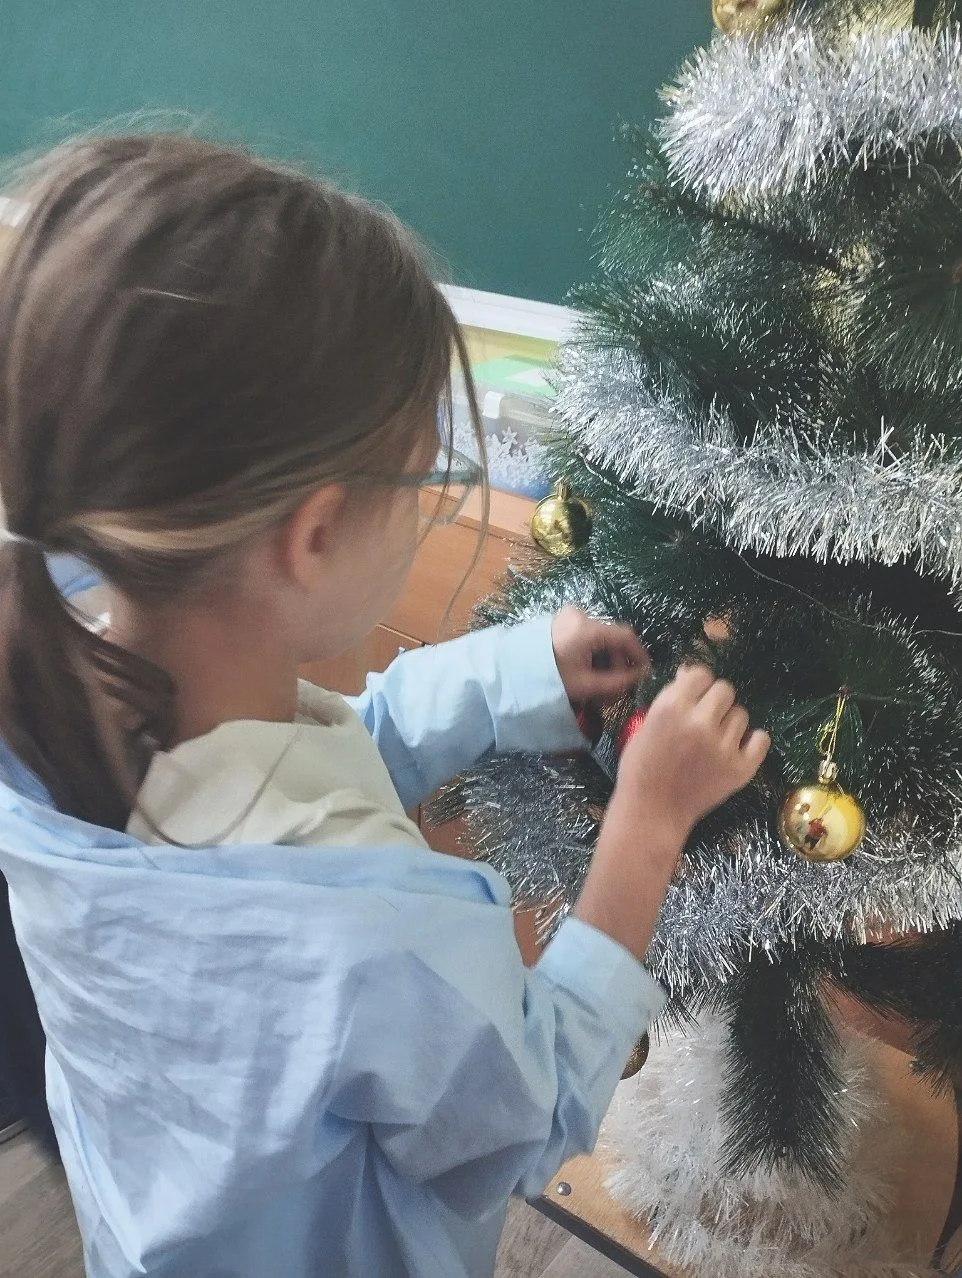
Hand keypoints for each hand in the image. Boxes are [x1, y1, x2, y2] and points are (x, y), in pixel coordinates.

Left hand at [551, 606, 648, 705]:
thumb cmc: (550, 679)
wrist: (513, 671)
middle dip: (618, 661)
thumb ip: (618, 681)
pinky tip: (587, 668)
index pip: (625, 636)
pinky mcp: (560, 620)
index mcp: (587, 628)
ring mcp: (568, 615)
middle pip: (611, 636)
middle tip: (618, 683)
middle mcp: (580, 614)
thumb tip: (640, 677)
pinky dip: (591, 650)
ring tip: (601, 680)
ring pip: (599, 636)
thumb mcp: (586, 684)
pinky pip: (585, 634)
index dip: (639, 654)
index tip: (645, 671)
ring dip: (604, 657)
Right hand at [616, 664, 769, 837]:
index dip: (698, 685)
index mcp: (671, 707)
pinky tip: (737, 748)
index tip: (694, 698)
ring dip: (729, 723)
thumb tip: (689, 673)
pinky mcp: (741, 768)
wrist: (651, 812)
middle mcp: (700, 722)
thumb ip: (670, 699)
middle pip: (725, 690)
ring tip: (713, 741)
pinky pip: (761, 739)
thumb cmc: (640, 768)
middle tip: (705, 720)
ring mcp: (723, 746)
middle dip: (716, 702)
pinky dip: (752, 742)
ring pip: (741, 714)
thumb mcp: (645, 726)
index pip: (701, 674)